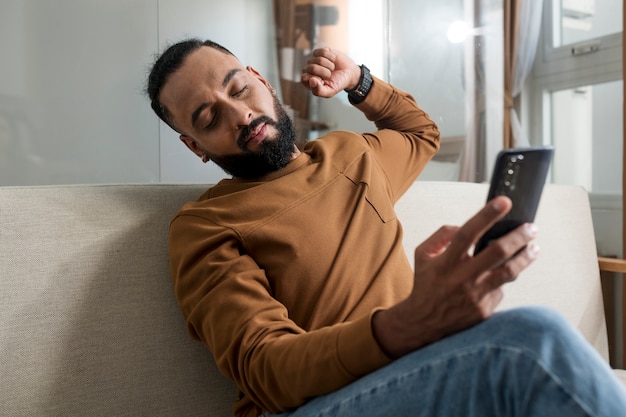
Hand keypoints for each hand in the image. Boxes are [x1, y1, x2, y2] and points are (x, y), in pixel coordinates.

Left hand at [300, 47, 361, 97]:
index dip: (316, 79)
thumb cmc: (338, 83)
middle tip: (330, 75)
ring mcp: (313, 60)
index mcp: (308, 82)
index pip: (304, 78)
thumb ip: (319, 91)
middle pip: (312, 68)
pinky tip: (332, 60)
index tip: (324, 81)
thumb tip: (311, 81)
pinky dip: (331, 57)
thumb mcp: (330, 92)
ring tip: (332, 68)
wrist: (348, 73)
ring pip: (318, 59)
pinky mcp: (319, 52)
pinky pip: (323, 51)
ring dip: (329, 65)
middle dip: (325, 72)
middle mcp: (308, 70)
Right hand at [372, 196, 539, 357]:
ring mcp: (474, 295)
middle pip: (496, 252)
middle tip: (531, 227)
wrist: (423, 323)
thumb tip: (463, 226)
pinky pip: (500, 290)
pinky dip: (502, 281)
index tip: (504, 202)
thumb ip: (441, 236)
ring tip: (534, 248)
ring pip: (508, 272)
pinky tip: (500, 278)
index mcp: (445, 261)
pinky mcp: (484, 310)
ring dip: (525, 258)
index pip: (468, 233)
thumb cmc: (426, 284)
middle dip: (518, 236)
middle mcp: (461, 278)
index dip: (487, 215)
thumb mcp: (423, 255)